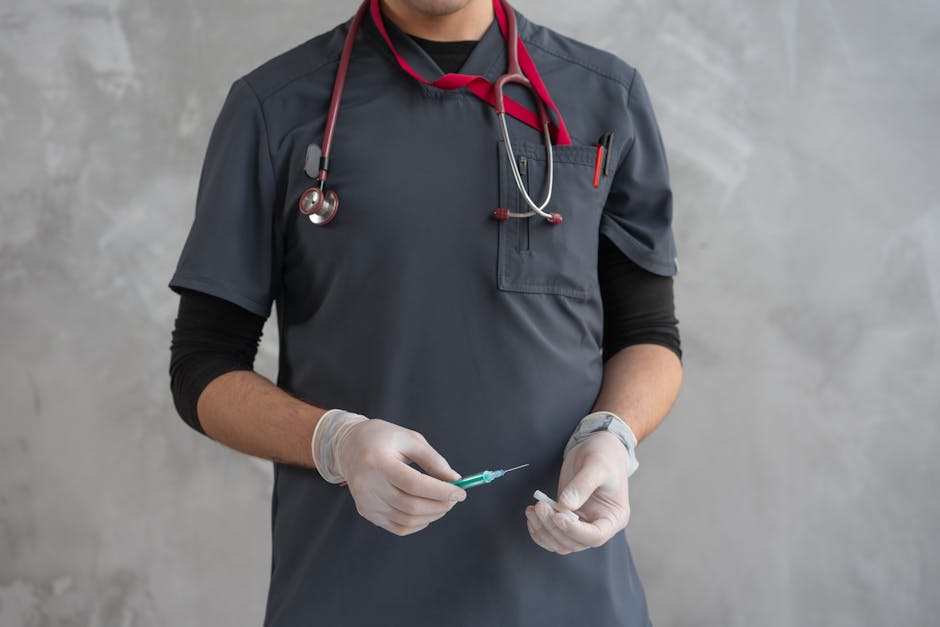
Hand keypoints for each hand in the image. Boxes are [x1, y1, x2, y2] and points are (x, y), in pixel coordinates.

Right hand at [332, 418, 466, 535]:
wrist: (348, 446)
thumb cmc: (382, 438)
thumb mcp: (410, 439)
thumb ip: (433, 460)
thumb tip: (455, 480)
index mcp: (378, 462)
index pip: (414, 484)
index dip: (440, 491)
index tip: (460, 492)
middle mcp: (368, 485)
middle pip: (411, 506)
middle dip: (440, 505)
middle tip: (455, 498)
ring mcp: (366, 502)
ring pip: (406, 520)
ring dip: (432, 515)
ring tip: (443, 503)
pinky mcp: (366, 512)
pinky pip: (397, 527)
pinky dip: (418, 523)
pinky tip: (427, 512)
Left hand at [525, 432, 630, 553]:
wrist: (598, 448)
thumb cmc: (604, 455)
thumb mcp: (597, 465)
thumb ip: (583, 485)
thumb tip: (564, 505)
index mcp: (614, 518)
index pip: (595, 536)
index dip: (574, 530)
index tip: (557, 515)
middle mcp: (599, 526)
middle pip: (574, 542)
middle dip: (553, 527)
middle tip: (540, 506)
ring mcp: (582, 524)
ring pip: (560, 542)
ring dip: (543, 530)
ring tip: (533, 510)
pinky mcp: (567, 518)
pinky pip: (552, 534)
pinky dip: (539, 529)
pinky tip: (532, 513)